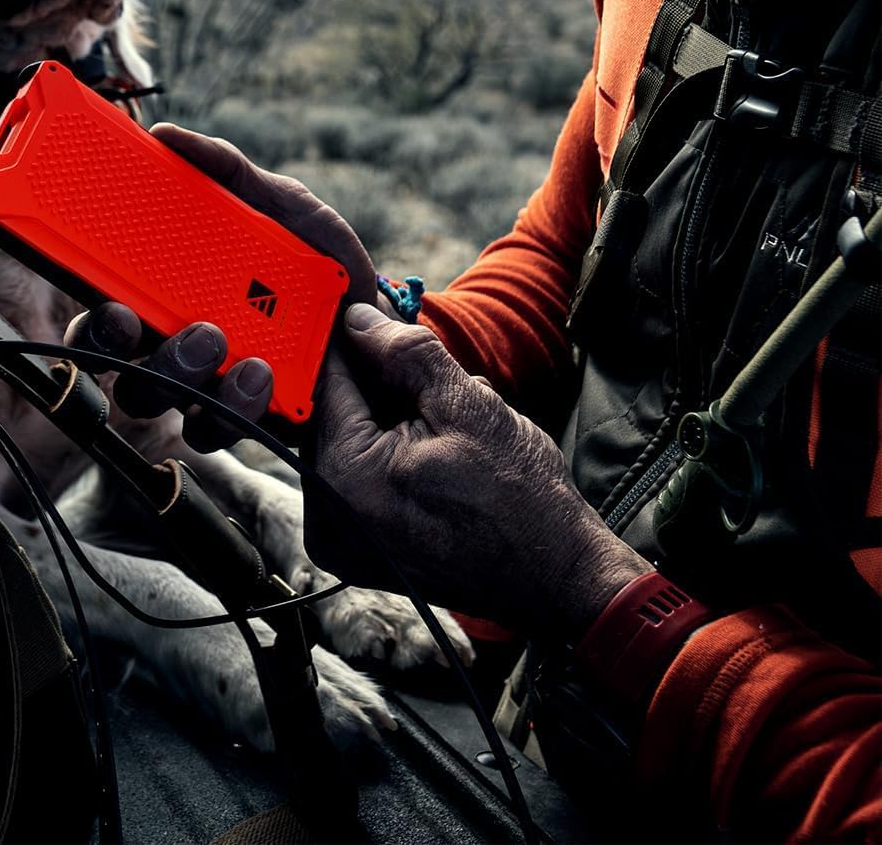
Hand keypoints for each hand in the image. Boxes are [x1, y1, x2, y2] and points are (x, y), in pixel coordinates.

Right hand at [71, 124, 382, 451]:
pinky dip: (232, 405)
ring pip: (153, 397)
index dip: (90, 313)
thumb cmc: (317, 262)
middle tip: (146, 322)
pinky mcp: (242, 418)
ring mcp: (204, 384)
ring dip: (177, 371)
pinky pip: (212, 430)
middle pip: (112, 358)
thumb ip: (228, 169)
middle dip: (117, 346)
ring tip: (222, 344)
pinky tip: (263, 375)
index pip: (104, 304)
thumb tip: (166, 136)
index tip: (112, 301)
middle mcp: (172, 339)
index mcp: (167, 288)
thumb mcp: (281, 205)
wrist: (380, 320)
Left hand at [305, 303, 649, 638]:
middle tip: (416, 362)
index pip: (325, 380)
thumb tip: (357, 316)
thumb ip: (402, 352)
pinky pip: (355, 473)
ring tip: (439, 415)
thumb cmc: (522, 498)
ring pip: (345, 439)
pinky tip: (431, 443)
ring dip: (382, 412)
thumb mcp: (465, 403)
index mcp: (346, 479)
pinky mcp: (354, 546)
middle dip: (370, 378)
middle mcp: (326, 516)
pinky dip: (384, 447)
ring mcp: (338, 538)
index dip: (346, 336)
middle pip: (331, 412)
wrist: (558, 578)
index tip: (360, 304)